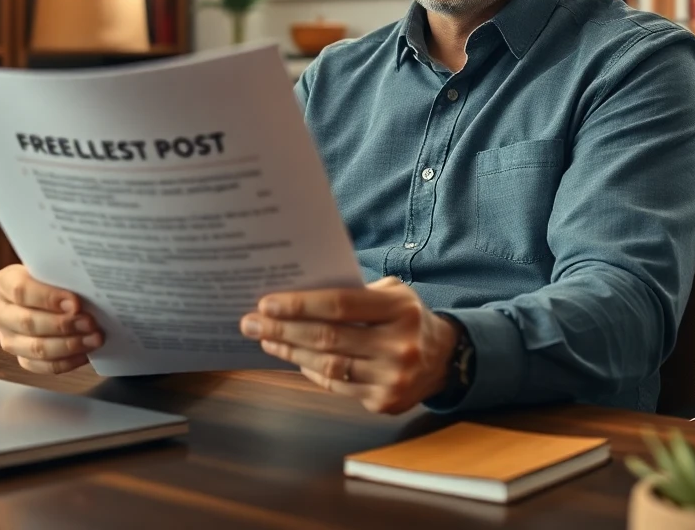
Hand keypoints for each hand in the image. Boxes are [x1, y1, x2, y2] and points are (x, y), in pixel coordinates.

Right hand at [0, 264, 103, 373]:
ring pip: (36, 348)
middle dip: (63, 325)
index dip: (49, 298)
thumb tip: (85, 288)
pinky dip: (67, 362)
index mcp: (3, 284)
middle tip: (90, 322)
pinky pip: (43, 366)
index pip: (21, 291)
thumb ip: (61, 276)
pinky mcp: (21, 358)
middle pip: (28, 322)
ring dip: (69, 345)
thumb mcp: (51, 268)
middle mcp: (0, 313)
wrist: (47, 292)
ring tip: (94, 338)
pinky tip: (86, 354)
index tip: (76, 302)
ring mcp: (8, 338)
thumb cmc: (52, 276)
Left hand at [239, 276, 459, 413]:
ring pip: (328, 365)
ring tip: (265, 339)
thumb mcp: (392, 292)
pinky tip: (293, 357)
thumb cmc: (406, 316)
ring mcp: (393, 378)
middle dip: (283, 330)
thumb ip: (354, 291)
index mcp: (399, 309)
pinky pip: (337, 385)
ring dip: (290, 352)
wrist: (444, 358)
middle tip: (250, 322)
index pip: (339, 305)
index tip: (266, 303)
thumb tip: (298, 295)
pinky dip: (311, 370)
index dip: (299, 305)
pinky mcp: (385, 402)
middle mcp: (398, 345)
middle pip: (327, 337)